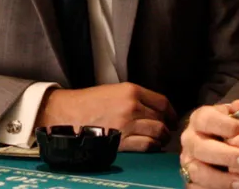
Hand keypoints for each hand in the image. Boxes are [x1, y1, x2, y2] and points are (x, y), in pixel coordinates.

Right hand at [37, 83, 177, 151]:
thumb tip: (156, 110)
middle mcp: (132, 106)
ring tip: (159, 140)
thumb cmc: (88, 103)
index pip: (163, 102)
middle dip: (167, 127)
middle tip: (166, 131)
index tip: (172, 118)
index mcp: (131, 91)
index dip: (171, 112)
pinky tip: (150, 146)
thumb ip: (136, 97)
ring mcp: (127, 125)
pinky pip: (147, 145)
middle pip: (162, 118)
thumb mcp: (114, 90)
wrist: (67, 114)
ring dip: (161, 138)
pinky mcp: (121, 141)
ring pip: (158, 132)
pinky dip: (152, 147)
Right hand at [180, 101, 238, 188]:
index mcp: (200, 119)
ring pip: (197, 171)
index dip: (227, 125)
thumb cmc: (235, 130)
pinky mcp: (189, 180)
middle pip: (201, 148)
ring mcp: (188, 161)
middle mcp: (190, 139)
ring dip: (221, 179)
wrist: (225, 146)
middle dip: (225, 156)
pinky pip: (195, 188)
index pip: (207, 119)